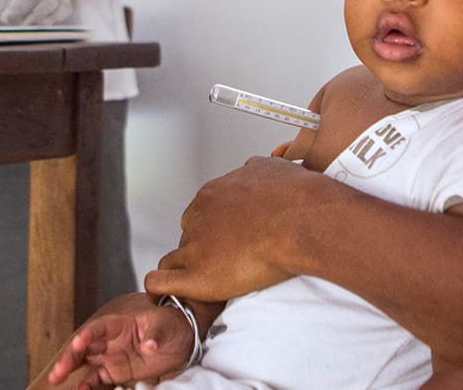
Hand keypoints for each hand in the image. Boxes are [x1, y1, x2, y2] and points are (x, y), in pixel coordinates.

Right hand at [44, 293, 195, 388]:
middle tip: (57, 370)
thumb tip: (149, 345)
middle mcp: (111, 340)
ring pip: (86, 364)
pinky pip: (98, 379)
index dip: (87, 335)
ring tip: (57, 380)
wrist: (183, 338)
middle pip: (84, 347)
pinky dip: (88, 385)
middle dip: (69, 357)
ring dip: (71, 371)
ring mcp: (112, 356)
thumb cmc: (172, 324)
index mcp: (120, 323)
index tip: (78, 342)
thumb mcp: (166, 325)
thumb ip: (155, 335)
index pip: (99, 328)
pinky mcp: (117, 372)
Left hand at [146, 155, 335, 300]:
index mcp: (214, 193)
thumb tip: (253, 170)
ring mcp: (196, 246)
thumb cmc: (297, 197)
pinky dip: (158, 289)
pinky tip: (162, 295)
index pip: (200, 214)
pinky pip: (160, 282)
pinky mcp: (198, 274)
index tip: (228, 241)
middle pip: (189, 235)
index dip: (213, 230)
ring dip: (186, 269)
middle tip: (226, 262)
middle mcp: (200, 215)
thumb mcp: (271, 167)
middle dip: (202, 248)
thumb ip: (255, 171)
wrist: (304, 220)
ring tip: (204, 283)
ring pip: (175, 259)